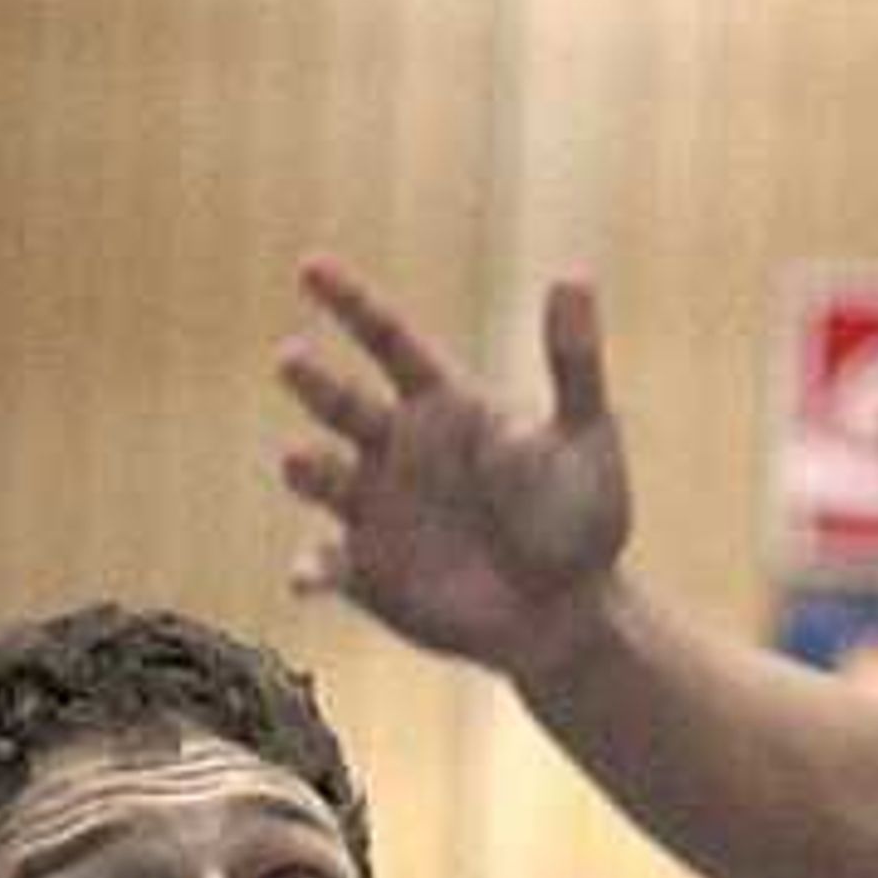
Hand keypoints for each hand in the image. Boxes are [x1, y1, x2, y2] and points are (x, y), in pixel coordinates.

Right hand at [279, 257, 631, 672]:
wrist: (567, 611)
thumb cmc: (580, 514)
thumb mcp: (585, 434)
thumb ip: (573, 360)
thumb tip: (573, 276)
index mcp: (444, 405)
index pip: (389, 340)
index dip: (350, 302)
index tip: (311, 265)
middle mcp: (396, 448)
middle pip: (342, 402)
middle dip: (314, 380)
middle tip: (291, 357)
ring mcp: (373, 509)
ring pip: (321, 475)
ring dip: (307, 466)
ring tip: (302, 459)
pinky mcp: (363, 571)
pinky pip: (325, 564)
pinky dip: (311, 567)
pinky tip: (306, 577)